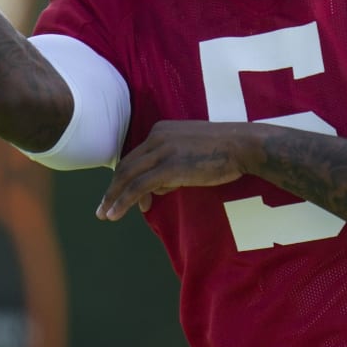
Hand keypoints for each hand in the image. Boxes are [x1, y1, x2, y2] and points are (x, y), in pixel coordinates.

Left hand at [97, 121, 251, 220]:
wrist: (244, 145)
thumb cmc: (224, 151)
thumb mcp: (191, 152)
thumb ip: (172, 165)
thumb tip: (159, 187)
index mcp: (161, 130)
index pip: (136, 157)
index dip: (127, 180)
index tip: (123, 198)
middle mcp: (157, 137)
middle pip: (126, 166)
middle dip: (112, 189)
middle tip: (102, 208)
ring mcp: (162, 151)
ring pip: (128, 177)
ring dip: (113, 198)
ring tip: (105, 215)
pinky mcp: (169, 167)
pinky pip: (139, 187)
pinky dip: (124, 201)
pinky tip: (116, 213)